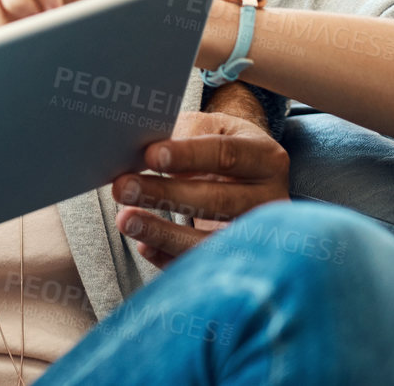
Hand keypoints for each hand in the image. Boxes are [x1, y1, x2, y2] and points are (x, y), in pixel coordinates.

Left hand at [110, 109, 289, 267]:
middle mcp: (270, 201)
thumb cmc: (223, 146)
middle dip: (165, 195)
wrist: (249, 177)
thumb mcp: (213, 128)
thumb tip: (143, 151)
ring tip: (126, 220)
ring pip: (211, 241)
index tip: (150, 155)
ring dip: (163, 233)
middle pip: (218, 201)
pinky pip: (203, 265)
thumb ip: (186, 133)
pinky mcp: (242, 262)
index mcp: (266, 158)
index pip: (227, 155)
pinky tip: (144, 245)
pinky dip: (170, 258)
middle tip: (124, 187)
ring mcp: (260, 238)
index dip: (188, 155)